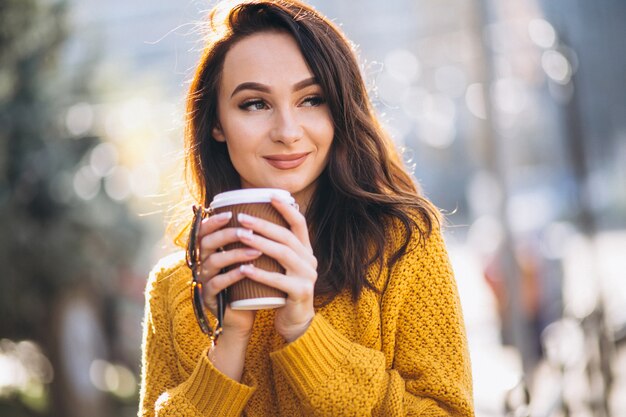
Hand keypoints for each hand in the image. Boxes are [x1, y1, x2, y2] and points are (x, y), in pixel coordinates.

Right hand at [197, 211, 258, 338]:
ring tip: (256, 251)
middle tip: (247, 231)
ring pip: (213, 262)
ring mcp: (204, 280)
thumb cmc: (248, 281)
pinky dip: (232, 275)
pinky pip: (217, 283)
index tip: (231, 213)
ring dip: (234, 254)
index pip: (204, 230)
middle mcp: (202, 262)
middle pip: (206, 242)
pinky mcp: (209, 297)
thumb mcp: (246, 257)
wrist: (244, 314)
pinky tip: (247, 270)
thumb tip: (267, 213)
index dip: (214, 221)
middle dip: (226, 234)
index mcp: (209, 250)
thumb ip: (249, 238)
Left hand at [236, 196, 316, 341]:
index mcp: (306, 251)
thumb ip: (275, 249)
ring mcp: (307, 276)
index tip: (269, 196)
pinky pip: (279, 280)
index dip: (285, 208)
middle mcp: (310, 260)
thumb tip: (252, 224)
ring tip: (240, 236)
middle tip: (241, 217)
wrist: (295, 322)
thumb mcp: (282, 267)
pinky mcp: (300, 293)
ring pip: (283, 254)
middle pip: (286, 236)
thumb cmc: (282, 291)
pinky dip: (260, 273)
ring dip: (259, 243)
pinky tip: (244, 268)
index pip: (299, 223)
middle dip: (263, 224)